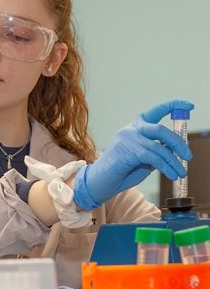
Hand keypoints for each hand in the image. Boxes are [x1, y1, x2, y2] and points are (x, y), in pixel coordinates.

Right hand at [73, 100, 193, 209]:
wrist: (100, 182)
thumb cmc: (122, 171)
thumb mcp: (145, 158)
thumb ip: (158, 150)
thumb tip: (177, 148)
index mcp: (135, 128)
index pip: (155, 112)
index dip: (173, 106)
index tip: (189, 105)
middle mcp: (130, 130)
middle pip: (160, 129)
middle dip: (178, 142)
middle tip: (188, 156)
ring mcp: (127, 139)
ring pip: (158, 147)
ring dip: (174, 161)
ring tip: (181, 173)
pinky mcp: (127, 151)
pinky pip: (153, 158)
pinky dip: (166, 167)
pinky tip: (171, 175)